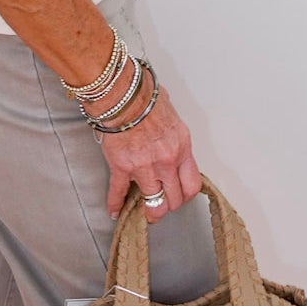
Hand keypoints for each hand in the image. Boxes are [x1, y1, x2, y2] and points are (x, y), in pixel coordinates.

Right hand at [83, 65, 202, 221]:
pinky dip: (116, 204)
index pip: (191, 185)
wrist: (122, 92)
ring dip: (148, 210)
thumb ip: (173, 134)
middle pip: (173, 199)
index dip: (185, 196)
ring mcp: (144, 166)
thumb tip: (169, 135)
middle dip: (168, 205)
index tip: (179, 197)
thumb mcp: (171, 115)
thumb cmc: (145, 96)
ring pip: (152, 202)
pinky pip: (119, 192)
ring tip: (145, 213)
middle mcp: (166, 161)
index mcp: (181, 148)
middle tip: (162, 206)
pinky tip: (115, 210)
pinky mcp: (122, 167)